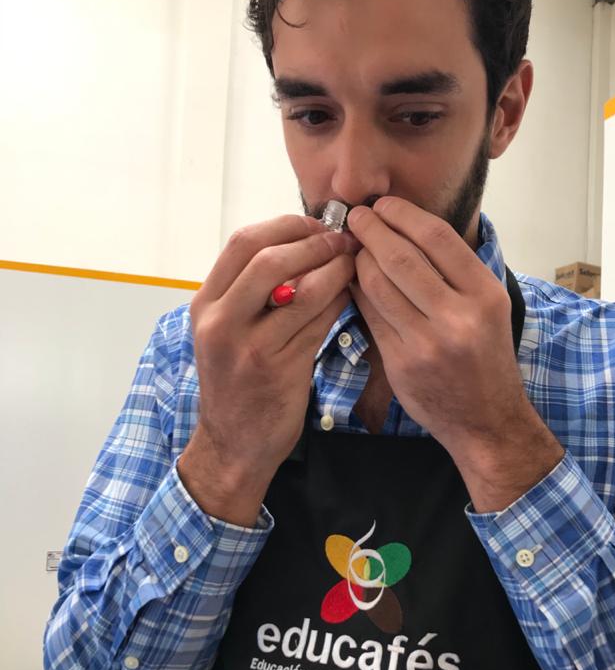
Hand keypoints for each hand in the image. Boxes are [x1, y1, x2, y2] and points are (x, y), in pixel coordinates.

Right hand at [187, 214, 357, 482]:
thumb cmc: (237, 383)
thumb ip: (251, 292)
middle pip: (269, 258)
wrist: (233, 444)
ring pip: (302, 290)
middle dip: (314, 242)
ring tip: (354, 263)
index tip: (315, 226)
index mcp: (205, 305)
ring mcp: (250, 347)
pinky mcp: (281, 370)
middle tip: (343, 241)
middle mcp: (221, 322)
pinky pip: (319, 323)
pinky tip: (351, 295)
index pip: (242, 243)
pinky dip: (339, 302)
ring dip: (335, 270)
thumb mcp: (227, 332)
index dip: (285, 226)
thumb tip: (303, 244)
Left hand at [346, 197, 563, 506]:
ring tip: (352, 246)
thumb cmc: (485, 359)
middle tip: (356, 217)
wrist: (486, 421)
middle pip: (402, 257)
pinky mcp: (401, 363)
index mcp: (485, 295)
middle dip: (372, 230)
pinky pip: (370, 315)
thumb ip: (455, 273)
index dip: (403, 214)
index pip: (437, 238)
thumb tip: (406, 228)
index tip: (383, 204)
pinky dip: (357, 291)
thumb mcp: (488, 309)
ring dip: (359, 259)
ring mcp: (427, 342)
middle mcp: (459, 317)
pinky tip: (352, 279)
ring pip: (378, 285)